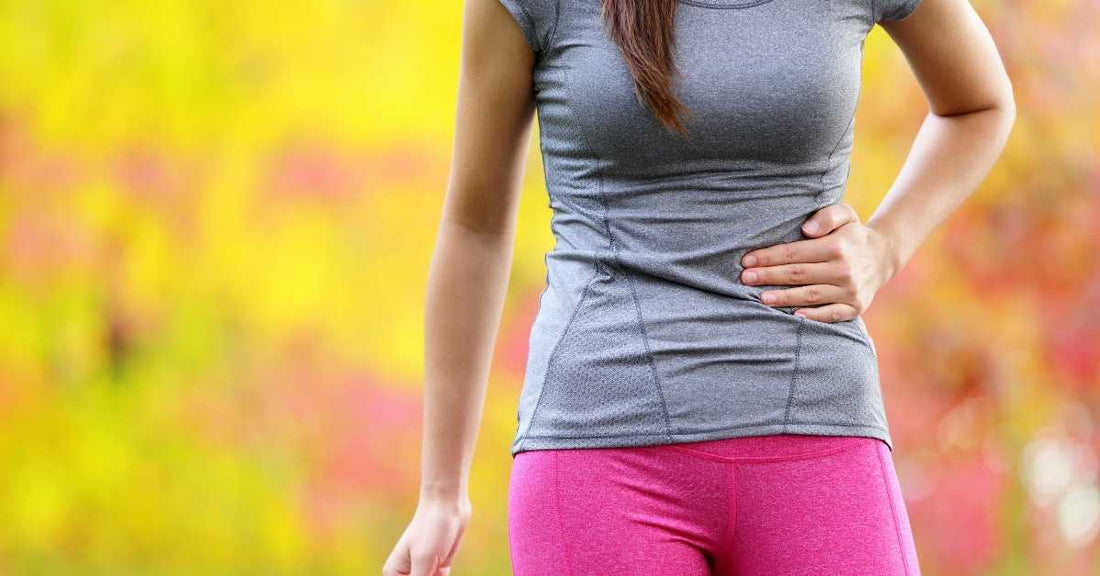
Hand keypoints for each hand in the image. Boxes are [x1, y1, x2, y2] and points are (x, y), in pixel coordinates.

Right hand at [382, 494, 471, 575]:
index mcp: (393, 574)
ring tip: (438, 564)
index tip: (424, 575)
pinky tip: (444, 567)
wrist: (448, 506)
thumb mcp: (424, 562)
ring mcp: (423, 572)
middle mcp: (406, 575)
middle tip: (433, 570)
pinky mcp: (437, 569)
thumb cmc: (431, 529)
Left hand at [739, 202, 897, 322]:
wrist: (882, 256)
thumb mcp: (845, 214)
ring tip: (761, 298)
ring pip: (810, 295)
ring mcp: (850, 291)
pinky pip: (831, 315)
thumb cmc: (852, 234)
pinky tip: (793, 315)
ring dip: (784, 297)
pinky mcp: (855, 307)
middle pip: (798, 275)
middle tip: (746, 279)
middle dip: (769, 276)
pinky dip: (812, 317)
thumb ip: (827, 216)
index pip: (795, 253)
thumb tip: (807, 229)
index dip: (769, 257)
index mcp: (837, 246)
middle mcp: (844, 270)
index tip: (747, 260)